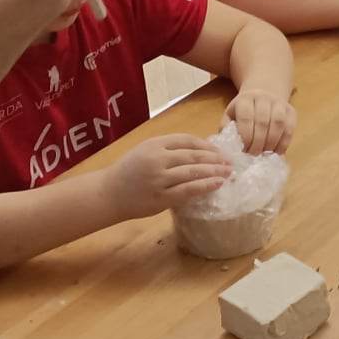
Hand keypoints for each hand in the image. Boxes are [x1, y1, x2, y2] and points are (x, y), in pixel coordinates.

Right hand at [104, 133, 231, 220]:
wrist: (108, 193)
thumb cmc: (129, 171)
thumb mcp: (145, 150)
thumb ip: (168, 149)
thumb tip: (200, 151)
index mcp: (155, 144)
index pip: (187, 140)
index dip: (206, 146)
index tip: (220, 151)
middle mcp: (157, 159)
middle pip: (193, 156)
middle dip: (215, 159)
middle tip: (230, 162)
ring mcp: (159, 179)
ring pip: (192, 173)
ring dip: (213, 172)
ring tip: (227, 173)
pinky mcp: (160, 198)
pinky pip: (187, 191)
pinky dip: (204, 187)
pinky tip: (216, 184)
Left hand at [226, 90, 295, 154]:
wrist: (263, 95)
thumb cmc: (243, 111)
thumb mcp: (230, 115)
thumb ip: (227, 129)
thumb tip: (228, 148)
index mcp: (245, 99)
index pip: (246, 118)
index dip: (246, 136)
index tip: (244, 150)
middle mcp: (263, 98)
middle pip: (263, 122)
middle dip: (258, 143)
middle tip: (254, 155)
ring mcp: (279, 103)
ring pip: (278, 123)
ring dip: (271, 143)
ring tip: (265, 154)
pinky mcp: (291, 111)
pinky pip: (290, 128)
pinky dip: (284, 143)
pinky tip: (277, 152)